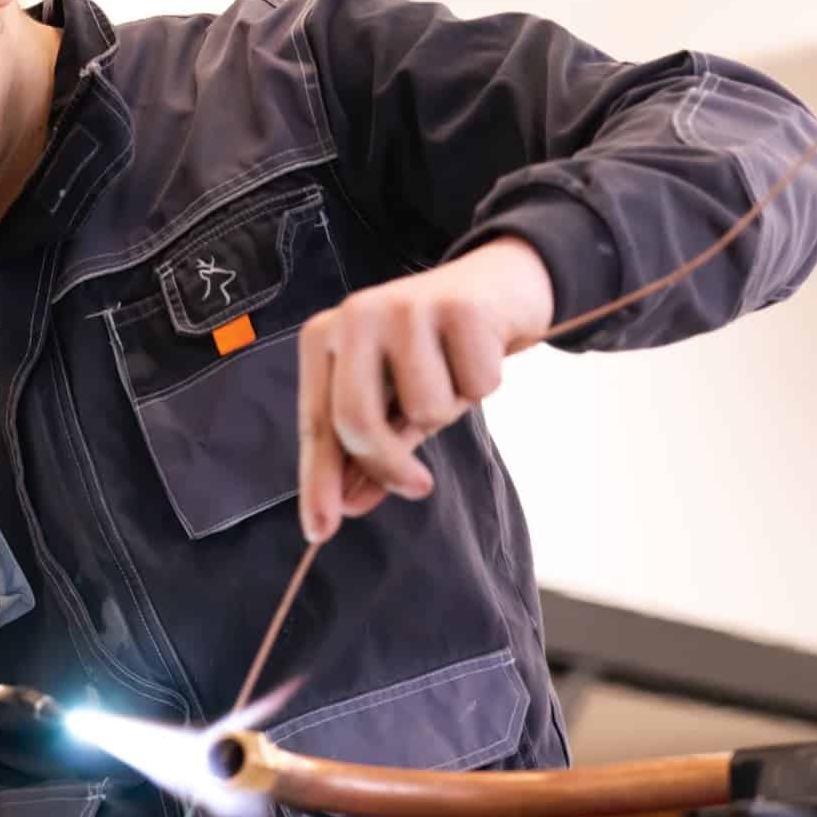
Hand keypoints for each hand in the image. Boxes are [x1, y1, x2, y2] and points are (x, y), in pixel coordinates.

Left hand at [297, 237, 552, 542]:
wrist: (497, 285)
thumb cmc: (436, 350)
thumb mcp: (395, 400)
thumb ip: (370, 450)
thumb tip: (348, 505)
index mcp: (325, 338)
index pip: (318, 423)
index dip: (318, 481)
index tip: (319, 530)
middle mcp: (355, 316)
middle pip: (357, 419)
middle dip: (389, 465)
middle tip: (419, 485)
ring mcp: (405, 307)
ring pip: (426, 408)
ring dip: (451, 408)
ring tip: (454, 375)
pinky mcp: (458, 307)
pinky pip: (475, 386)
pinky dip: (484, 383)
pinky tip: (480, 351)